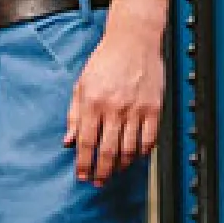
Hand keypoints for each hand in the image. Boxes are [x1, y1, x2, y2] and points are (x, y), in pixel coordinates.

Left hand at [64, 24, 163, 185]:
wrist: (133, 41)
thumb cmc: (105, 60)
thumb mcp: (81, 84)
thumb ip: (74, 114)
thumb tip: (69, 140)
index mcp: (93, 101)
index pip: (86, 141)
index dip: (84, 162)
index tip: (83, 175)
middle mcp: (114, 108)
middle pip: (107, 150)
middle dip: (101, 170)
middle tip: (99, 181)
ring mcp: (136, 109)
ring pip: (129, 149)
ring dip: (121, 165)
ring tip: (115, 171)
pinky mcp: (155, 109)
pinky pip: (149, 139)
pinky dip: (142, 153)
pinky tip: (135, 157)